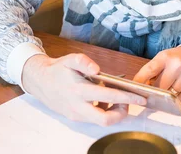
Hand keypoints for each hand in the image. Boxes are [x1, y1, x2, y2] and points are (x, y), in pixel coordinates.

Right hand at [22, 53, 146, 125]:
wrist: (39, 81)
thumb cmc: (58, 69)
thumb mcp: (70, 59)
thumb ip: (84, 62)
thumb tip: (97, 69)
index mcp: (79, 90)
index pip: (108, 97)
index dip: (127, 98)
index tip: (140, 97)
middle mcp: (78, 106)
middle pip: (106, 120)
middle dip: (123, 112)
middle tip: (130, 101)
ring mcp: (77, 114)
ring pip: (101, 121)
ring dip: (114, 111)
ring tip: (118, 98)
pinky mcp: (75, 117)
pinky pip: (94, 118)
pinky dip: (104, 110)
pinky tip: (104, 99)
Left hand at [133, 46, 180, 102]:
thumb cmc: (177, 58)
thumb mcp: (163, 58)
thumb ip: (152, 71)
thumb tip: (140, 88)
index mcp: (165, 56)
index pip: (149, 70)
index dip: (139, 81)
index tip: (133, 90)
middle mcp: (177, 63)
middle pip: (160, 86)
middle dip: (154, 93)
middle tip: (150, 97)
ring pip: (171, 94)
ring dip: (166, 98)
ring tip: (165, 95)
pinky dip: (177, 101)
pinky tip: (175, 97)